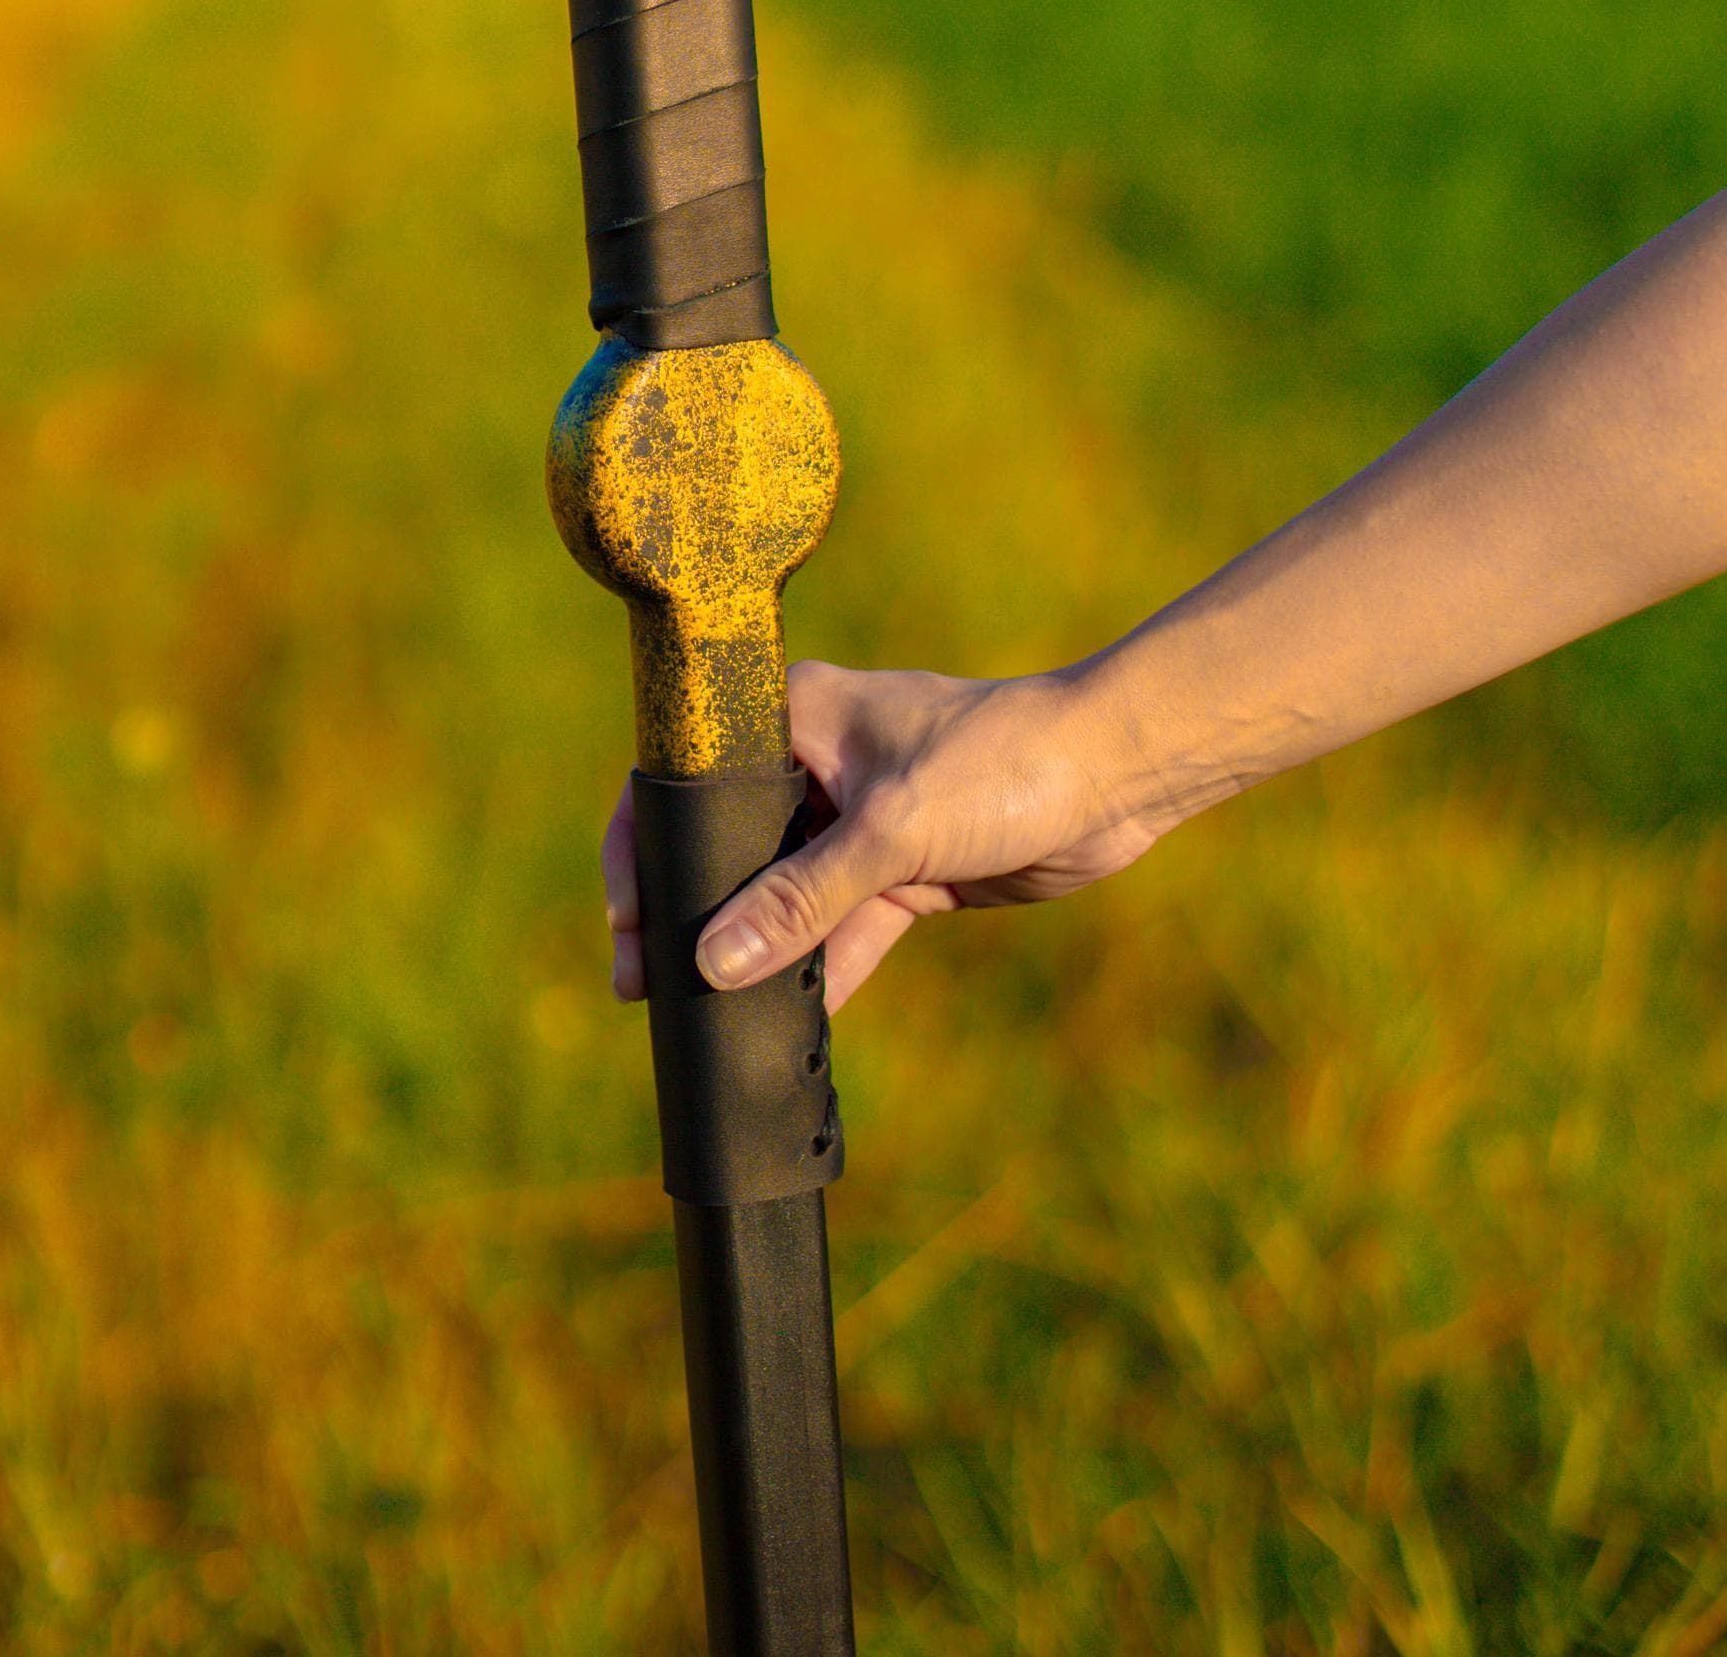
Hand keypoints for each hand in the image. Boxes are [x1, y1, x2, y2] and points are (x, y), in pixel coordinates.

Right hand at [602, 659, 1163, 1011]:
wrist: (1115, 774)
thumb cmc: (1001, 760)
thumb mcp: (891, 830)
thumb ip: (801, 900)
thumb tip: (713, 962)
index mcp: (793, 715)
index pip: (690, 777)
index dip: (646, 849)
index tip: (628, 925)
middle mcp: (814, 761)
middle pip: (730, 845)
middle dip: (695, 916)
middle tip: (648, 988)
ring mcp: (858, 818)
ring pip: (785, 896)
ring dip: (757, 952)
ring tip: (709, 1022)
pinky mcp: (902, 866)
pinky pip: (841, 927)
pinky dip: (820, 971)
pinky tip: (789, 1028)